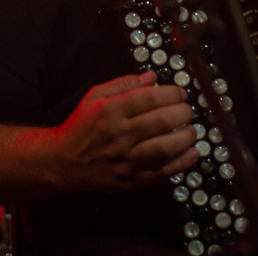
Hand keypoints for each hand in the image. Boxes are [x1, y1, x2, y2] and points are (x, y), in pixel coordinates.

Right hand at [52, 70, 198, 192]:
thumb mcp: (95, 96)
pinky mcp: (132, 179)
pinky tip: (192, 153)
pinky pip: (162, 172)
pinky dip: (182, 163)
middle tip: (187, 110)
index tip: (180, 94)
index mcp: (111, 111)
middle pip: (161, 121)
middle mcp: (119, 135)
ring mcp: (126, 159)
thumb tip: (152, 78)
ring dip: (185, 137)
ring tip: (191, 131)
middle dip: (182, 113)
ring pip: (164, 147)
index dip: (172, 94)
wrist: (65, 162)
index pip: (150, 98)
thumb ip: (123, 84)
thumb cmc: (81, 127)